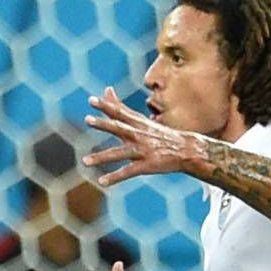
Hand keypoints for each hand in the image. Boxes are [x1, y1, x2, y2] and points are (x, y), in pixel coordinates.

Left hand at [81, 88, 213, 185]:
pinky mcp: (147, 166)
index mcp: (137, 123)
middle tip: (88, 120)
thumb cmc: (160, 134)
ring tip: (84, 162)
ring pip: (120, 153)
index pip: (120, 112)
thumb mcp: (140, 119)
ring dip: (102, 157)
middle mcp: (139, 135)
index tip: (91, 100)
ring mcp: (143, 151)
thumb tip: (106, 89)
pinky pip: (128, 172)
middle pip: (119, 128)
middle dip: (104, 124)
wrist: (186, 150)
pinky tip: (101, 182)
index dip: (106, 106)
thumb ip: (120, 106)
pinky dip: (115, 177)